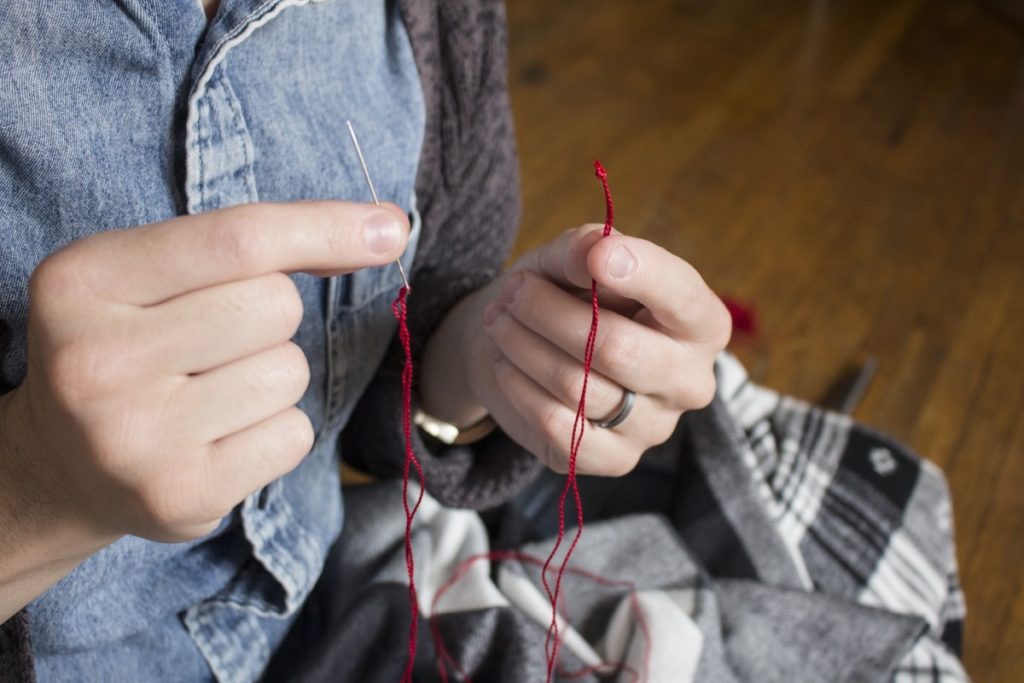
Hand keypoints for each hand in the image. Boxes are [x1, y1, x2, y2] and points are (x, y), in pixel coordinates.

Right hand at [2, 201, 408, 543]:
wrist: (62, 465)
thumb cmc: (130, 346)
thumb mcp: (152, 274)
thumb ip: (251, 245)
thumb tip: (382, 229)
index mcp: (85, 281)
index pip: (237, 240)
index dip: (325, 227)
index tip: (389, 228)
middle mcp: (97, 360)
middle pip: (274, 305)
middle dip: (270, 316)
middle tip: (211, 343)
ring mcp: (135, 436)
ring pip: (289, 372)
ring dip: (272, 377)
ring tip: (206, 393)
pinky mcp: (179, 494)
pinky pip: (293, 434)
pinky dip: (276, 430)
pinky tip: (220, 437)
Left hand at [428, 225, 730, 475]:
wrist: (531, 346)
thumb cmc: (567, 293)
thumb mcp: (574, 258)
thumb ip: (587, 248)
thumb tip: (598, 250)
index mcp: (701, 323)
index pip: (682, 298)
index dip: (642, 273)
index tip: (597, 256)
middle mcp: (690, 381)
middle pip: (616, 348)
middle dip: (548, 312)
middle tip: (513, 291)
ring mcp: (655, 427)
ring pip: (576, 385)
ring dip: (522, 345)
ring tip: (499, 321)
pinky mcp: (614, 459)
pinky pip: (558, 426)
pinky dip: (520, 387)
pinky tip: (506, 363)